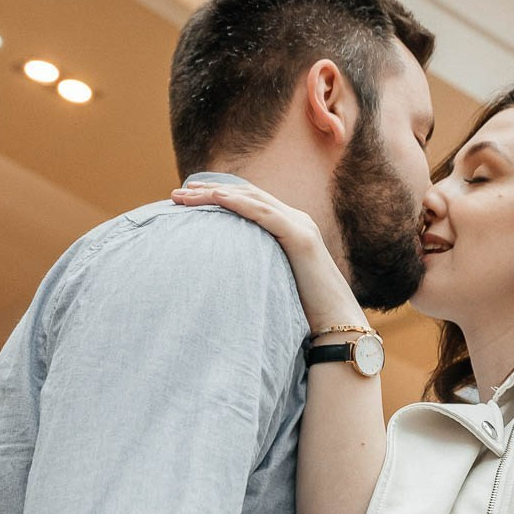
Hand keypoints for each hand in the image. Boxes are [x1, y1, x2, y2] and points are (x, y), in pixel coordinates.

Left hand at [171, 180, 363, 333]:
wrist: (336, 323)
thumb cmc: (304, 311)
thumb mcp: (273, 282)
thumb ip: (256, 270)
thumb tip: (228, 278)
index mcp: (289, 227)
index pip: (249, 202)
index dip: (218, 196)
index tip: (188, 197)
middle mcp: (295, 219)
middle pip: (246, 195)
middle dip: (210, 190)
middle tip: (178, 192)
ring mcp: (300, 225)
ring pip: (251, 199)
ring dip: (215, 194)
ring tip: (186, 195)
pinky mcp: (300, 238)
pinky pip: (264, 214)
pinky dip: (238, 203)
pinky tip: (216, 197)